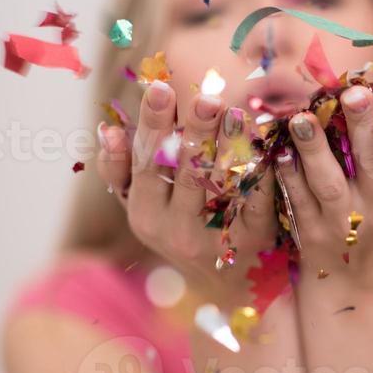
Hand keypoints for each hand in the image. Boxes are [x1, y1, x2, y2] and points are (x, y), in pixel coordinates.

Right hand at [96, 81, 277, 312]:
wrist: (224, 284)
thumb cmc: (180, 227)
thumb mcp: (144, 205)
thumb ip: (121, 169)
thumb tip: (107, 128)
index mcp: (143, 212)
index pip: (145, 162)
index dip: (153, 124)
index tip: (160, 88)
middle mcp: (173, 228)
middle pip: (183, 171)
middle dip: (194, 130)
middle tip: (206, 96)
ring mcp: (212, 238)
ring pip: (219, 184)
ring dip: (228, 145)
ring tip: (234, 112)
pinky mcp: (249, 240)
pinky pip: (254, 199)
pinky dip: (259, 169)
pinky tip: (265, 143)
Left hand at [275, 72, 372, 289]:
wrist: (357, 288)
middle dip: (364, 124)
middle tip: (352, 92)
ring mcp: (345, 223)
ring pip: (330, 183)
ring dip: (314, 149)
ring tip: (301, 118)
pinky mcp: (312, 235)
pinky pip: (298, 200)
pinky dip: (288, 175)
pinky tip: (278, 149)